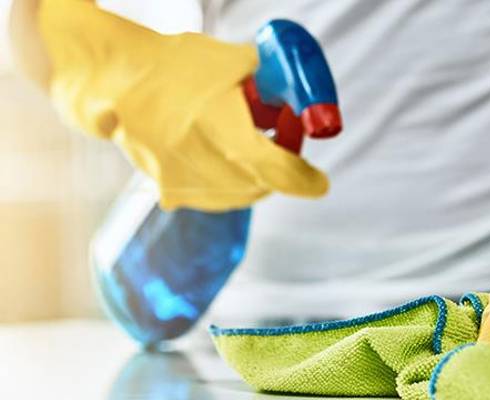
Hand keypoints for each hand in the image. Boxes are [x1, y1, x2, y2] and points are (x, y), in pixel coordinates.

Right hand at [38, 0, 327, 210]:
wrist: (116, 82)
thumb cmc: (178, 66)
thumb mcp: (236, 62)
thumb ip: (273, 81)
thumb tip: (301, 94)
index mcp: (232, 140)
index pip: (284, 174)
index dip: (307, 179)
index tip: (320, 182)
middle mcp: (212, 171)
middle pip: (264, 185)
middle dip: (278, 169)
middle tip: (277, 141)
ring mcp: (189, 185)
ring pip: (240, 195)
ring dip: (252, 177)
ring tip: (239, 142)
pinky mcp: (170, 190)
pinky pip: (212, 196)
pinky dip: (225, 181)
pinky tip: (215, 153)